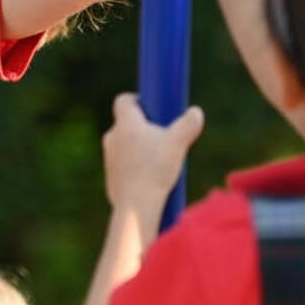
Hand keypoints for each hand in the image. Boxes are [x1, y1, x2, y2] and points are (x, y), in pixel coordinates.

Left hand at [101, 93, 203, 211]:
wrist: (136, 204)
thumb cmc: (155, 169)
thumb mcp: (178, 144)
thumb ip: (188, 124)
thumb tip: (196, 112)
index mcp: (125, 123)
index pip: (123, 100)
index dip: (137, 100)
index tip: (152, 107)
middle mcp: (112, 136)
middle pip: (126, 123)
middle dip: (144, 127)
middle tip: (164, 136)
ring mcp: (109, 157)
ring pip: (124, 145)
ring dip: (139, 148)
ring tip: (160, 160)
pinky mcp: (110, 175)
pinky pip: (123, 164)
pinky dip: (135, 166)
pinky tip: (152, 177)